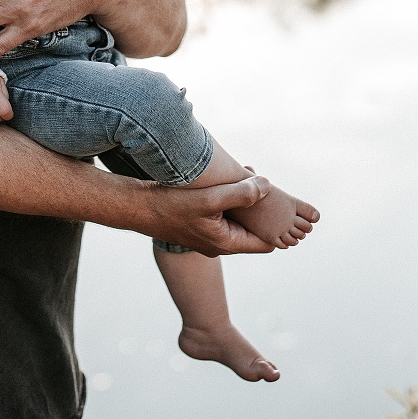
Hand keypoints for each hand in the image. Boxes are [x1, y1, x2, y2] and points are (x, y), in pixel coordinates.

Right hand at [147, 176, 275, 256]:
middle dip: (261, 206)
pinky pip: (224, 214)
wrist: (136, 208)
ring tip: (247, 174)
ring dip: (245, 199)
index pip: (266, 242)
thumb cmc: (170, 206)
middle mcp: (220, 244)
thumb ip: (240, 194)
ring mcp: (209, 235)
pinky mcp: (199, 224)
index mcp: (227, 243)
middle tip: (261, 180)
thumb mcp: (209, 199)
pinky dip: (230, 199)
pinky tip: (228, 179)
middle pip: (253, 228)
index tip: (281, 203)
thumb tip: (267, 186)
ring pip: (238, 219)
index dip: (277, 225)